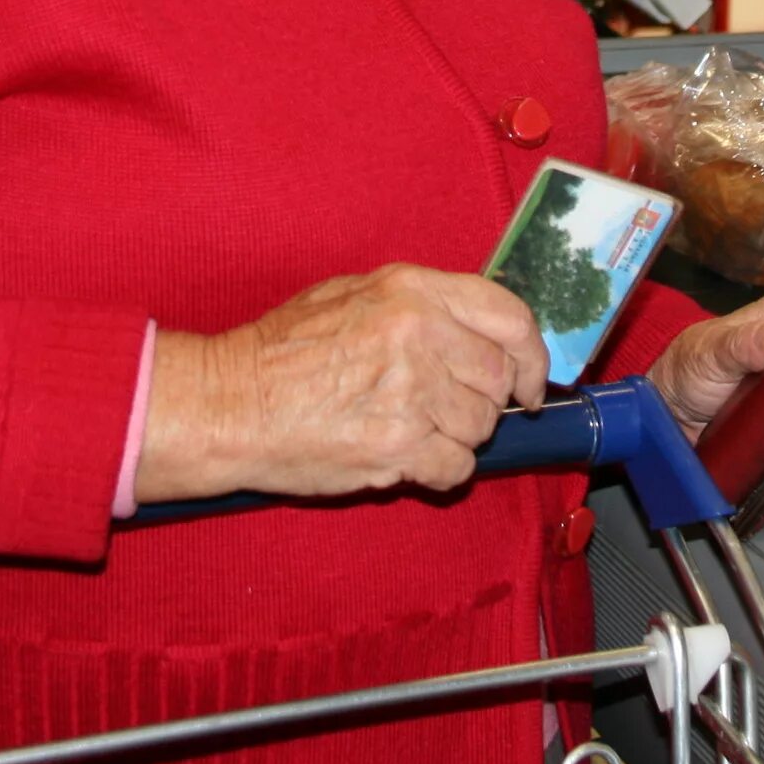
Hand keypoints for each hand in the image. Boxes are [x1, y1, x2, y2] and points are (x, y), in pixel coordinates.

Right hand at [135, 265, 549, 504]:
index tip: (530, 381)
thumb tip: (477, 331)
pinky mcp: (398, 446)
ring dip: (456, 438)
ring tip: (410, 431)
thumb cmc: (281, 351)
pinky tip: (404, 459)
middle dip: (483, 403)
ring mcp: (411, 391)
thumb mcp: (353, 294)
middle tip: (446, 412)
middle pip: (497, 378)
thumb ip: (420, 305)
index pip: (509, 316)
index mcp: (412, 290)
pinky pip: (457, 468)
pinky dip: (439, 472)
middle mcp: (419, 334)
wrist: (230, 403)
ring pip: (481, 427)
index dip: (532, 354)